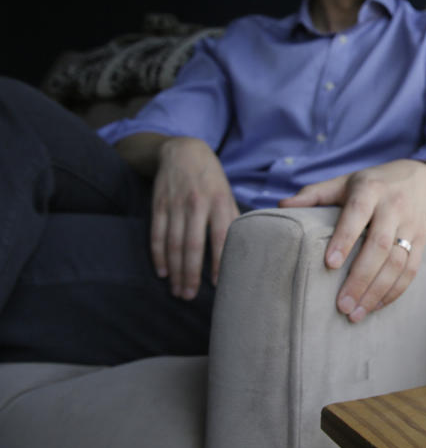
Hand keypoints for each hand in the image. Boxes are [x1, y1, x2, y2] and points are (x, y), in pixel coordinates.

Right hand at [151, 137, 238, 298]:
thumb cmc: (211, 179)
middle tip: (191, 296)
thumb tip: (246, 247)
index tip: (218, 284)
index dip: (218, 262)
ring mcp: (176, 204)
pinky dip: (158, 255)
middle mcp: (198, 203)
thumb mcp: (227, 194)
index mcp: (220, 201)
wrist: (183, 151)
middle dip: (191, 273)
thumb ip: (233, 219)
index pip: (221, 237)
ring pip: (173, 243)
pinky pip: (157, 234)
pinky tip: (162, 272)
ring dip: (175, 270)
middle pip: (193, 245)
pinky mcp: (158, 204)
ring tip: (178, 291)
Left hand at [279, 159, 425, 321]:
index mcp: (371, 189)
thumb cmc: (373, 184)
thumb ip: (315, 194)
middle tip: (341, 305)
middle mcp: (394, 206)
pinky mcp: (422, 240)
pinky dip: (395, 291)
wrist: (421, 179)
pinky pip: (411, 270)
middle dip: (360, 278)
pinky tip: (376, 306)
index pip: (358, 213)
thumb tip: (282, 207)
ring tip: (356, 313)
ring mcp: (411, 225)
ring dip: (377, 291)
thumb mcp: (345, 182)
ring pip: (398, 262)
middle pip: (380, 245)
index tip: (330, 264)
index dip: (345, 238)